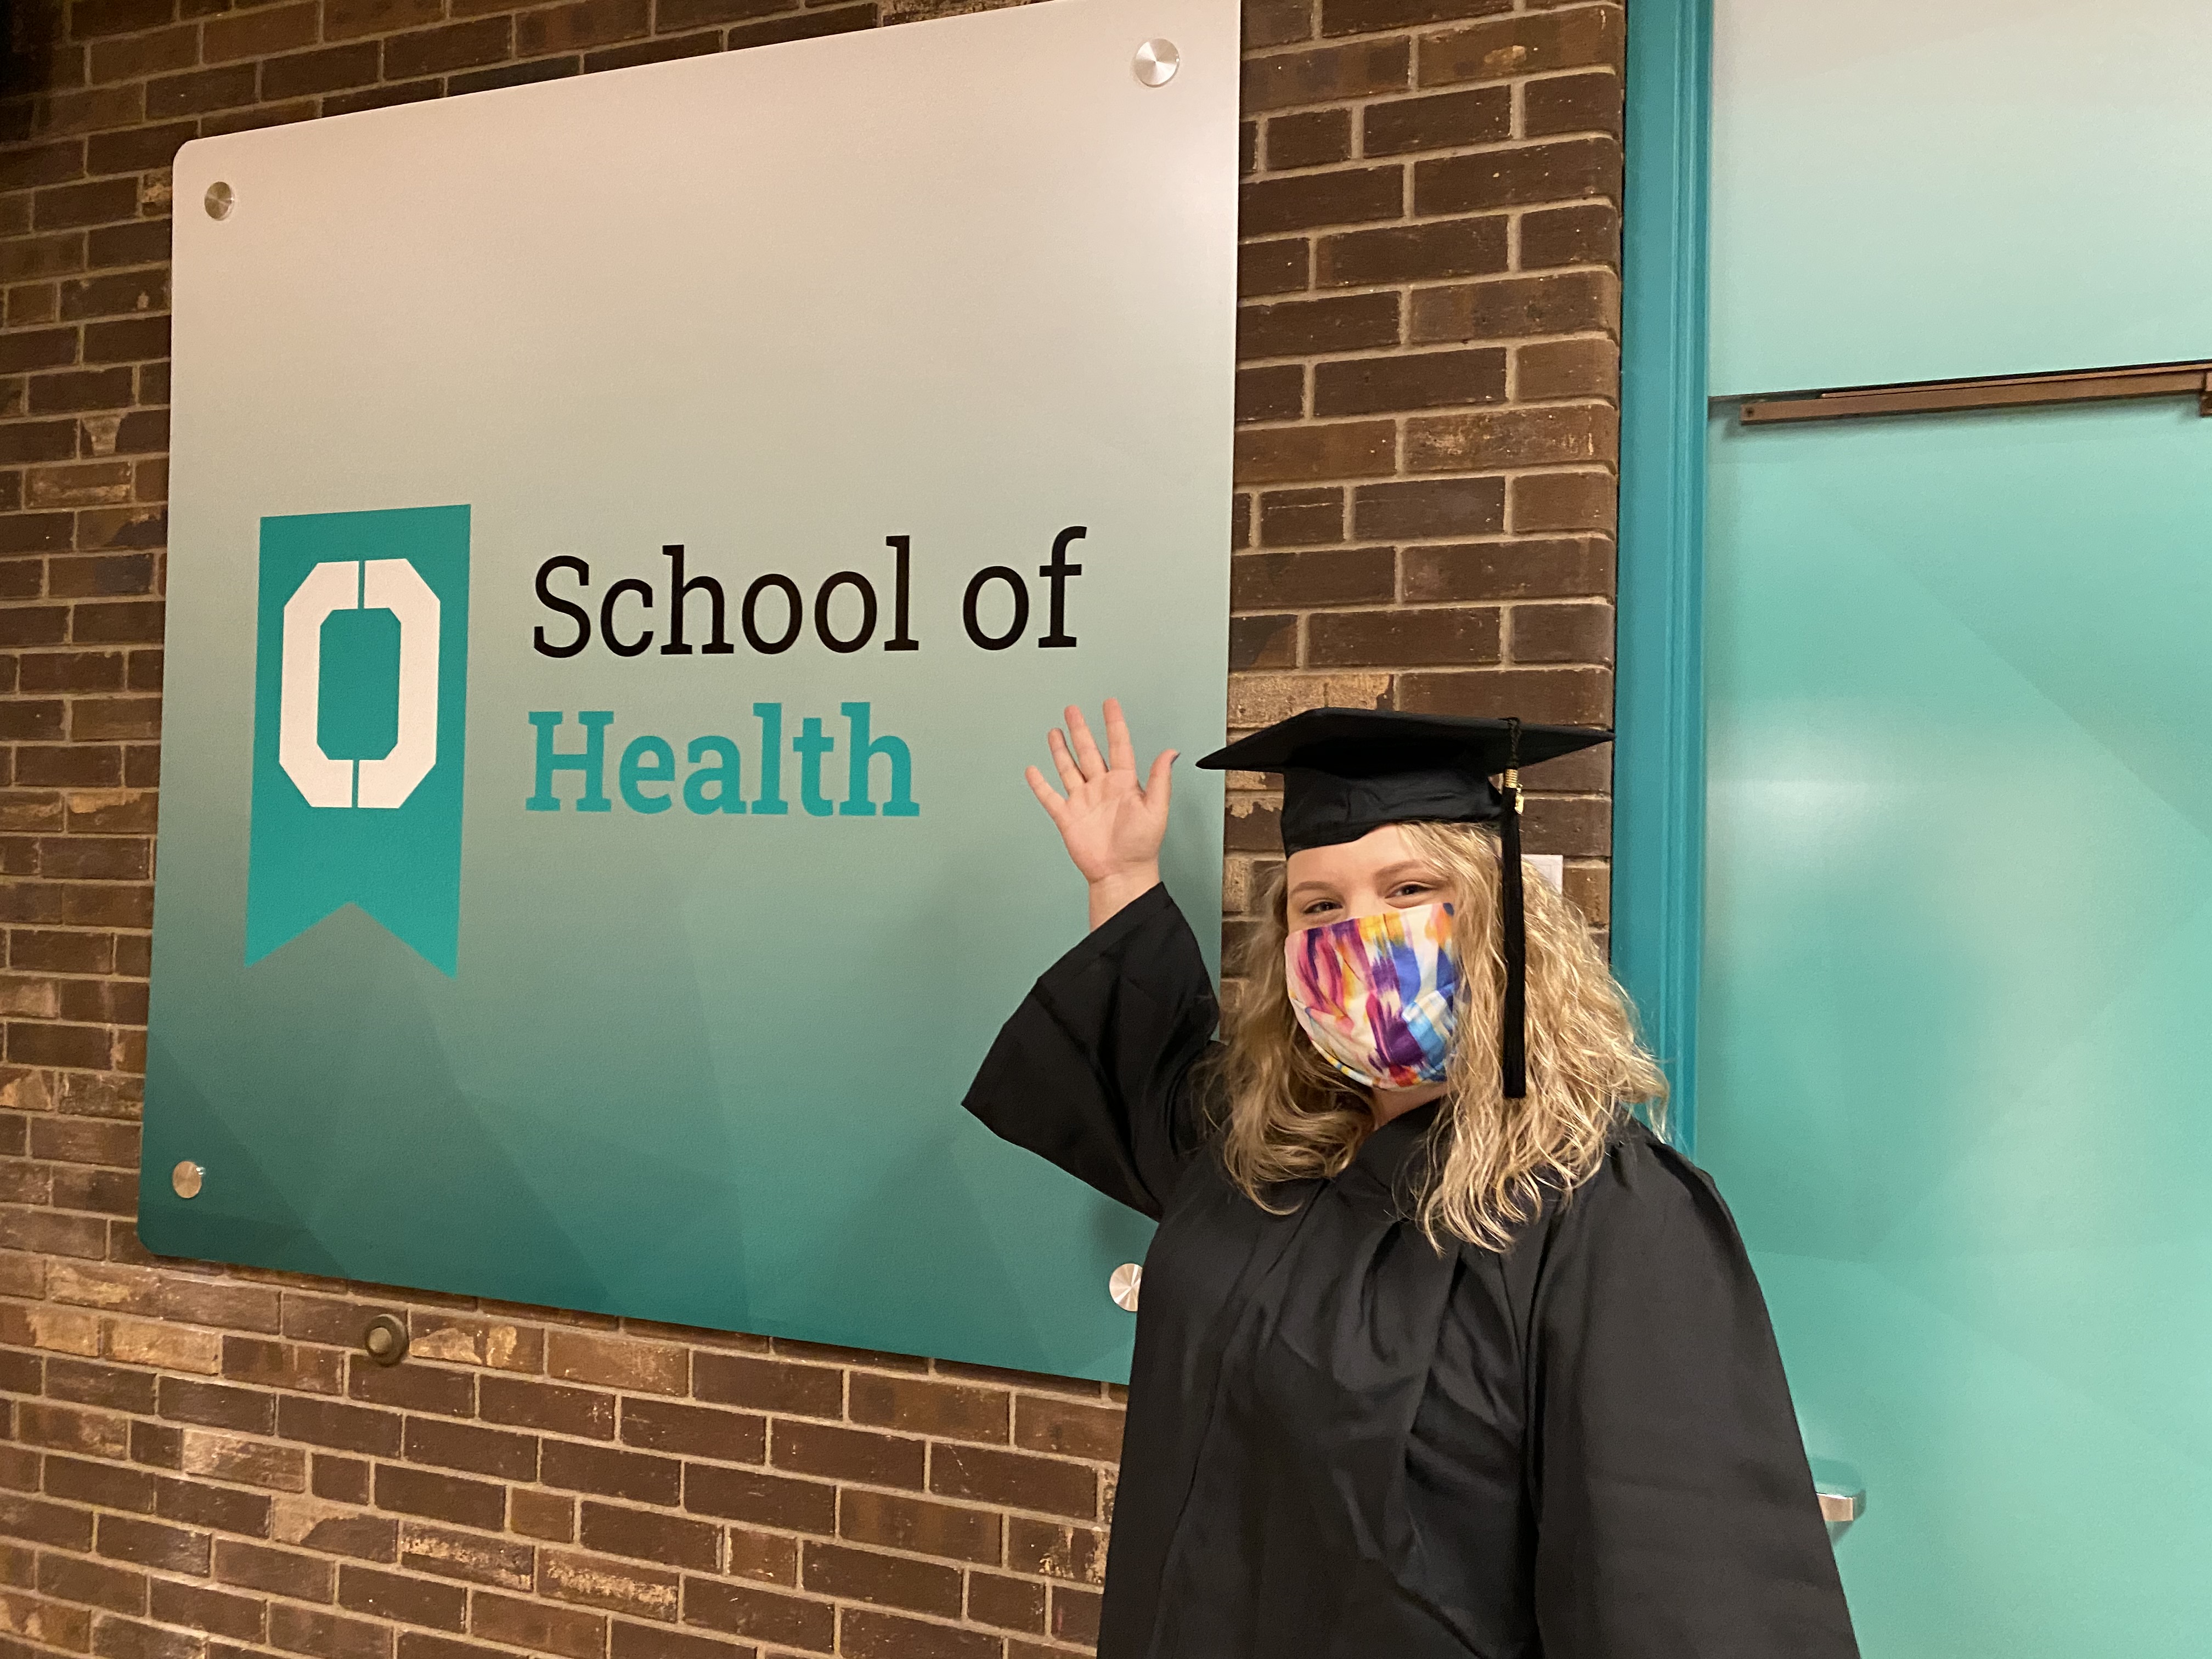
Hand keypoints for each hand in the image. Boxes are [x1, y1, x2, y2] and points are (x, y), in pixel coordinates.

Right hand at [1025, 698, 1175, 928]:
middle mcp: (1102, 788)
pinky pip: (1050, 796)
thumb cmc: (1142, 847)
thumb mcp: (1156, 809)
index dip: (1114, 724)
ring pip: (1068, 768)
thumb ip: (1160, 779)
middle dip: (1080, 729)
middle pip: (1088, 751)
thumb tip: (1171, 752)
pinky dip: (1040, 784)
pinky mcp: (1067, 817)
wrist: (1121, 874)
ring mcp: (1083, 801)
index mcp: (1124, 783)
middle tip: (1073, 709)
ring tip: (1055, 731)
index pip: (1118, 745)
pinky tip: (1033, 770)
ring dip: (1061, 750)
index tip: (1110, 704)